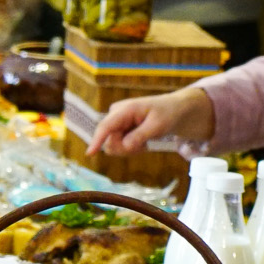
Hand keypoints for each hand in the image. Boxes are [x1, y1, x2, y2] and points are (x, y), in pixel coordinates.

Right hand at [87, 87, 215, 155]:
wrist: (174, 111)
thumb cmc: (167, 114)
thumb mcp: (158, 125)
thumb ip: (140, 135)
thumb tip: (124, 146)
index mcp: (125, 109)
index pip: (106, 126)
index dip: (97, 140)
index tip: (90, 153)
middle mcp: (116, 114)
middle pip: (110, 141)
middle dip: (125, 149)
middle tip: (144, 147)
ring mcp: (117, 122)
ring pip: (113, 145)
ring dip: (129, 149)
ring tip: (145, 143)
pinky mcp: (120, 129)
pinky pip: (119, 146)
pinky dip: (131, 148)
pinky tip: (142, 142)